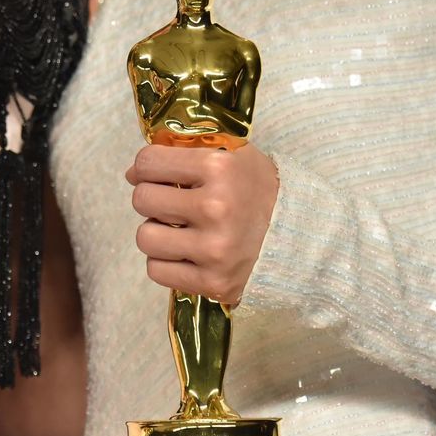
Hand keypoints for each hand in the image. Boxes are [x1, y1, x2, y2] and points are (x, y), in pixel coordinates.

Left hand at [126, 143, 278, 302]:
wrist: (303, 239)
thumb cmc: (260, 192)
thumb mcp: (233, 156)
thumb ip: (184, 153)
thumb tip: (131, 172)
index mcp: (219, 168)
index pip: (148, 162)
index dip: (147, 167)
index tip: (158, 174)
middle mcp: (215, 207)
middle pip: (141, 199)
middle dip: (152, 199)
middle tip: (173, 204)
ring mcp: (213, 248)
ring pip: (144, 238)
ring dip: (157, 233)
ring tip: (180, 230)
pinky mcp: (212, 282)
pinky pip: (156, 271)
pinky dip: (166, 263)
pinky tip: (187, 254)